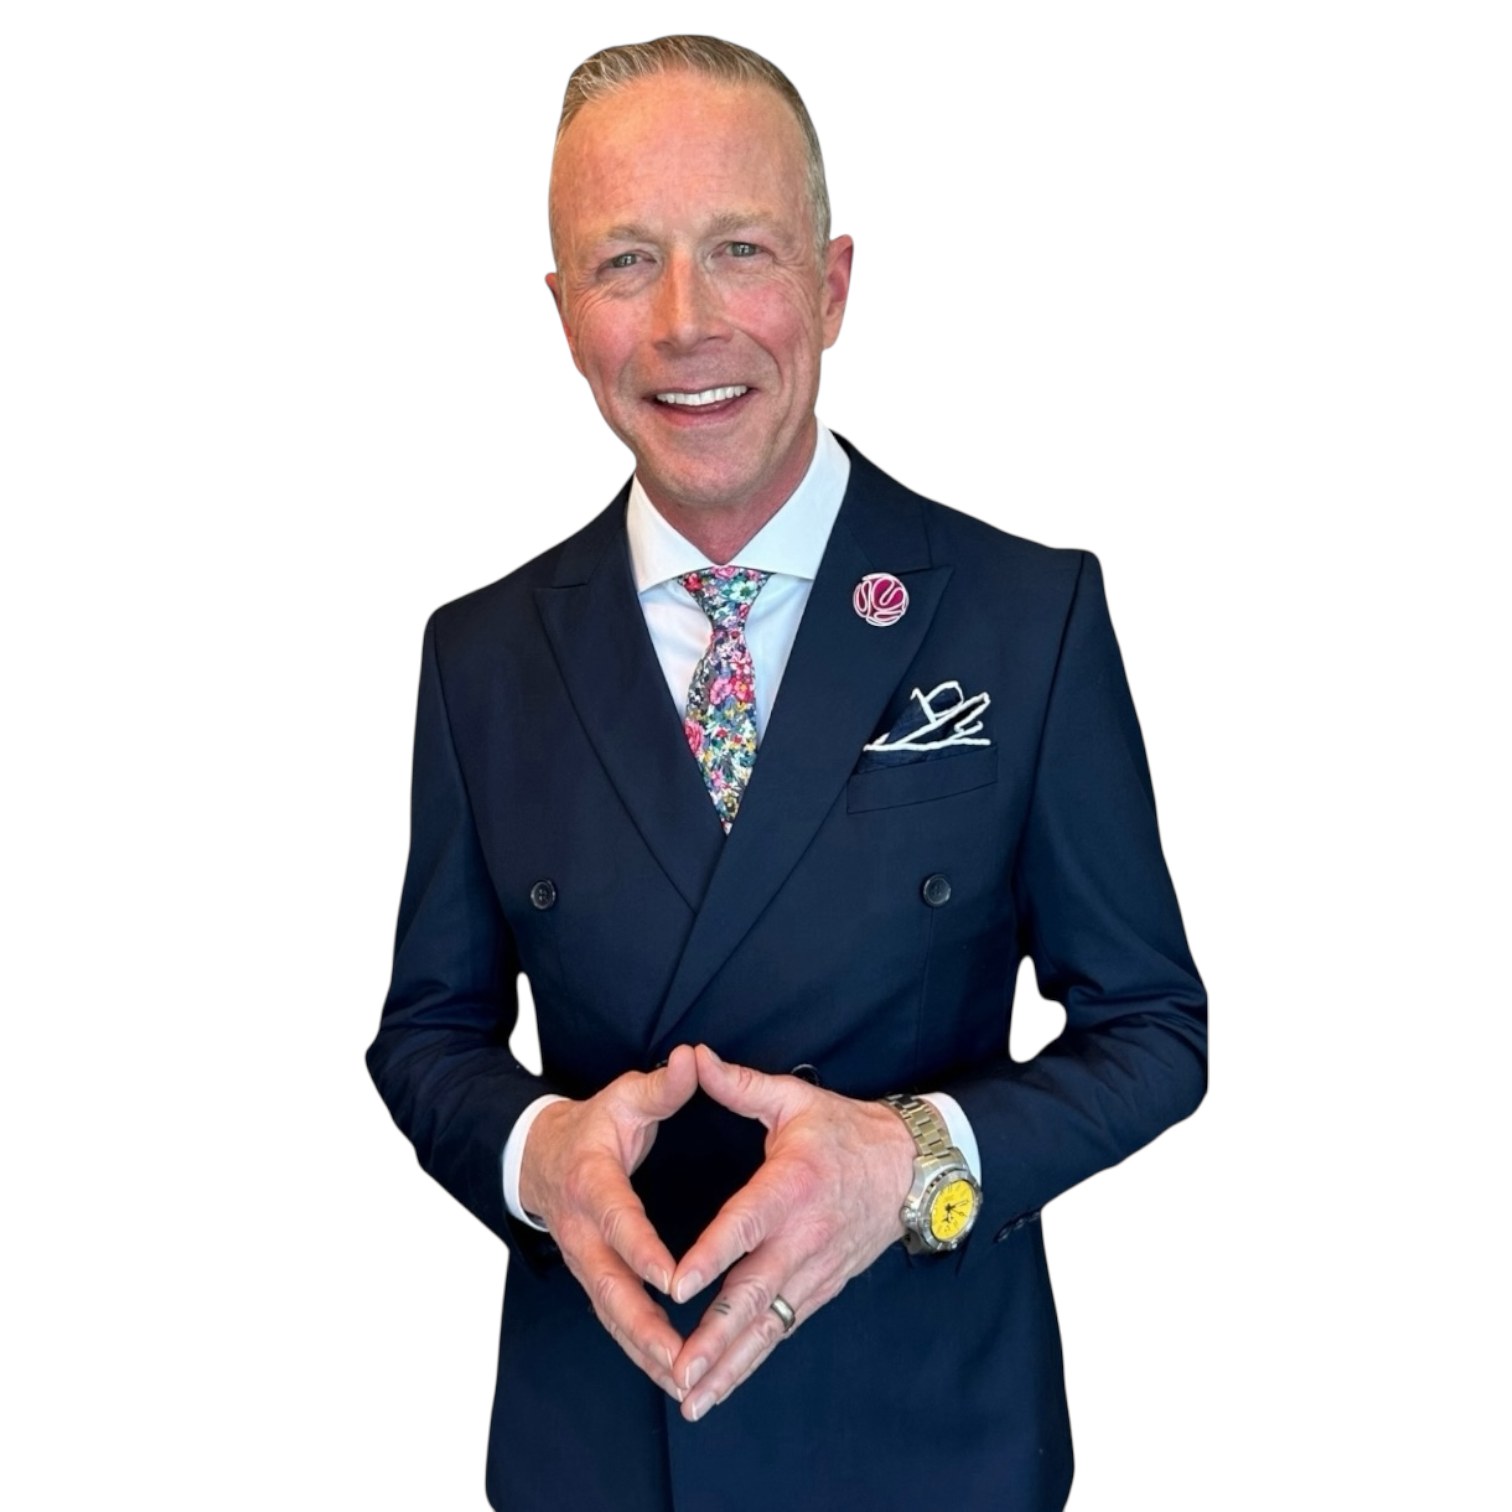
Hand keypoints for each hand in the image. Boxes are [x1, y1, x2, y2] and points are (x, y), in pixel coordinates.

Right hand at [518, 1044, 698, 1400]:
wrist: (539, 1157)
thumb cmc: (593, 1126)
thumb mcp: (623, 1097)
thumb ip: (661, 1086)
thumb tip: (694, 1057)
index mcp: (592, 1183)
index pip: (618, 1222)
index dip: (643, 1252)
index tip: (674, 1280)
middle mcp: (583, 1230)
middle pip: (610, 1288)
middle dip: (644, 1328)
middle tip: (681, 1358)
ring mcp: (584, 1261)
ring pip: (611, 1315)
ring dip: (644, 1352)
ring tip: (684, 1382)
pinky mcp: (592, 1278)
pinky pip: (614, 1320)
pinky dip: (638, 1351)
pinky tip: (671, 1377)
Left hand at [667, 1044, 915, 1421]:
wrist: (911, 1169)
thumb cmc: (844, 1130)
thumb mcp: (793, 1098)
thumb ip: (739, 1085)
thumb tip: (691, 1057)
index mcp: (790, 1186)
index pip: (744, 1225)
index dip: (711, 1255)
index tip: (675, 1285)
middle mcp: (802, 1238)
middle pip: (752, 1295)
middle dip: (713, 1338)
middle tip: (679, 1370)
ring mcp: (813, 1271)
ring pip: (765, 1326)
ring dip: (729, 1365)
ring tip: (691, 1398)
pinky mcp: (819, 1289)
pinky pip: (780, 1330)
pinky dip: (751, 1360)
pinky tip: (721, 1385)